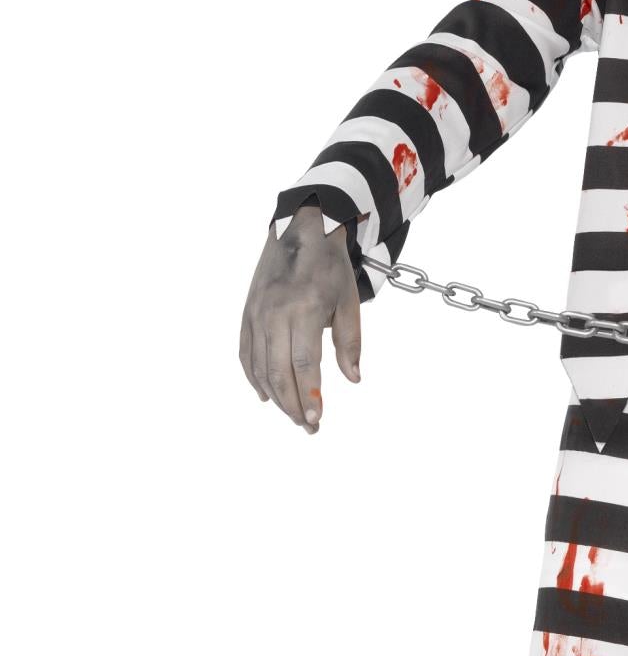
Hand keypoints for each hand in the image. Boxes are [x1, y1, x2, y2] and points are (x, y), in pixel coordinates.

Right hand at [239, 205, 360, 431]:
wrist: (301, 229)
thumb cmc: (330, 266)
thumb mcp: (348, 301)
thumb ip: (350, 342)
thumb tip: (353, 379)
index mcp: (305, 308)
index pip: (304, 363)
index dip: (309, 396)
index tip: (316, 420)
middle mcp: (275, 312)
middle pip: (278, 371)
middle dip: (292, 405)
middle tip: (307, 426)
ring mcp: (256, 312)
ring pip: (259, 367)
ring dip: (275, 396)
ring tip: (292, 415)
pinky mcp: (246, 312)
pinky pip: (245, 353)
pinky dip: (253, 378)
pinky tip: (266, 395)